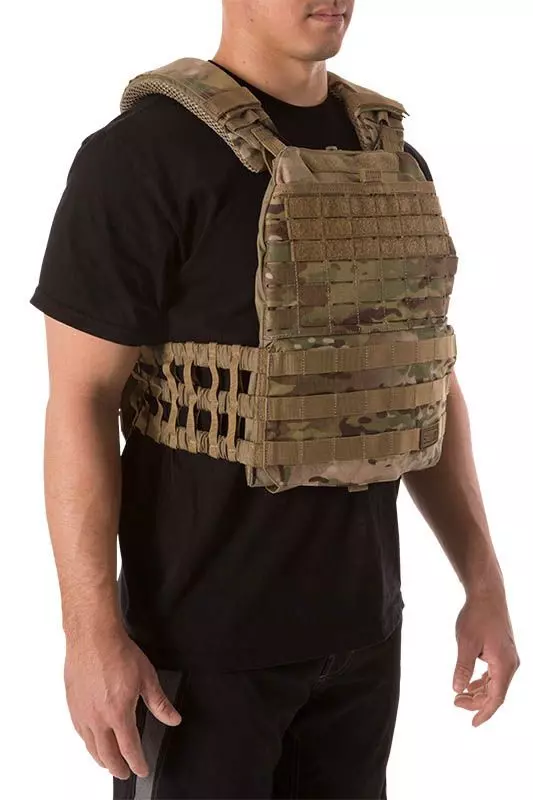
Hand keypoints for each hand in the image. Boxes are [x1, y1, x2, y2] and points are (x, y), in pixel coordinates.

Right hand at [64, 628, 181, 778]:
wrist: (93, 637)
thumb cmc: (118, 653)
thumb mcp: (147, 678)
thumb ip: (160, 703)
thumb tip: (173, 718)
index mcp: (118, 714)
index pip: (129, 749)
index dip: (137, 763)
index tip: (141, 769)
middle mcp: (98, 718)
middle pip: (107, 755)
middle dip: (118, 767)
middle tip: (125, 772)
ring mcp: (82, 713)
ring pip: (90, 746)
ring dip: (101, 758)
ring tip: (108, 762)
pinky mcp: (72, 704)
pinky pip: (80, 732)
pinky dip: (88, 742)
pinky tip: (91, 740)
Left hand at [452, 586, 519, 726]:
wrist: (487, 594)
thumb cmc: (477, 616)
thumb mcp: (466, 643)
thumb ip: (463, 667)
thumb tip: (457, 688)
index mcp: (504, 664)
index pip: (496, 698)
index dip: (484, 712)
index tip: (472, 723)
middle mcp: (510, 663)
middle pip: (495, 692)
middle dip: (476, 701)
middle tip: (455, 703)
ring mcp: (508, 657)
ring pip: (495, 683)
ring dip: (479, 691)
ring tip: (459, 695)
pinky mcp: (503, 651)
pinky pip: (495, 673)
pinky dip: (483, 680)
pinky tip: (471, 683)